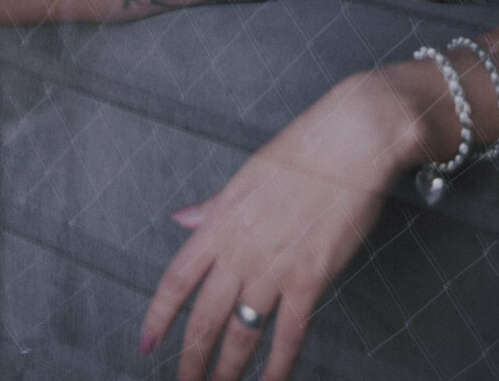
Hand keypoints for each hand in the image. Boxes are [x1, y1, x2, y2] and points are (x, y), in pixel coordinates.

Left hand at [141, 72, 417, 380]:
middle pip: (204, 319)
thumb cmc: (304, 148)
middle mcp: (240, 250)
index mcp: (221, 220)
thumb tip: (182, 218)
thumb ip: (214, 206)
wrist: (351, 139)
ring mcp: (273, 267)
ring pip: (241, 334)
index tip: (147, 344)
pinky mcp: (309, 279)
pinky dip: (277, 367)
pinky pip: (287, 335)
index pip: (177, 280)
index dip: (158, 317)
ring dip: (227, 371)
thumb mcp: (248, 173)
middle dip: (191, 359)